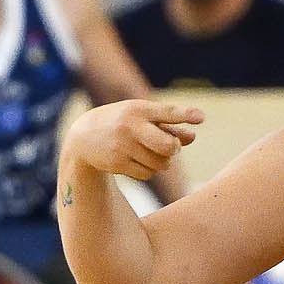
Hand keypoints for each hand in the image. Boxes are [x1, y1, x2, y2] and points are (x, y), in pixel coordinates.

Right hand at [66, 100, 203, 181]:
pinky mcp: (118, 163)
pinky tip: (136, 161)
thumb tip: (192, 137)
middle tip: (170, 147)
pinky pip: (148, 174)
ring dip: (162, 162)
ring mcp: (123, 146)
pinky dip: (148, 171)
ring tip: (149, 152)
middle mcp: (131, 126)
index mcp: (139, 109)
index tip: (201, 118)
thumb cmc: (122, 123)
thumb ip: (168, 126)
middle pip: (168, 146)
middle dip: (174, 149)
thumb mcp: (142, 118)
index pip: (166, 112)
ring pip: (161, 163)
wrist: (83, 137)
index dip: (185, 114)